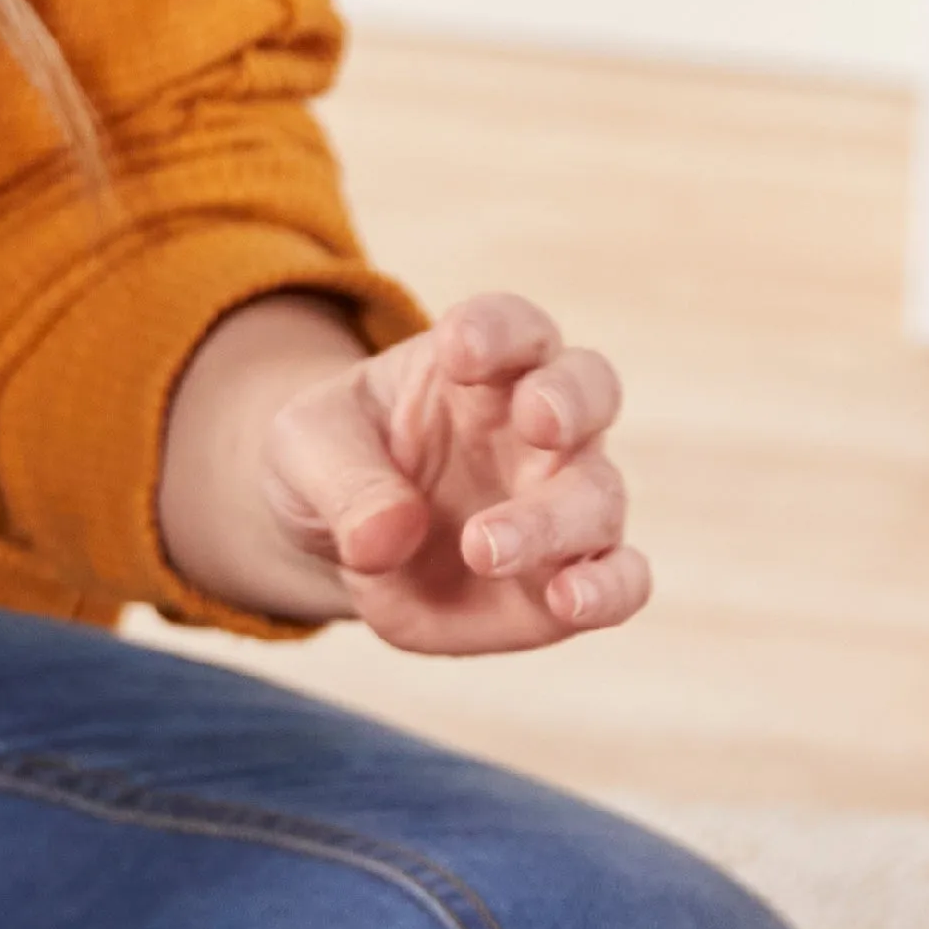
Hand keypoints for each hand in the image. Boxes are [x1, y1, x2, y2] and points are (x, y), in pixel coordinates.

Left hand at [250, 296, 647, 654]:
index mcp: (484, 366)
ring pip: (599, 494)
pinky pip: (621, 579)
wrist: (344, 542)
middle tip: (535, 420)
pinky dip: (607, 589)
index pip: (515, 327)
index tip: (458, 349)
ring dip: (554, 519)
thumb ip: (343, 480)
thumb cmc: (337, 464)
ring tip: (482, 548)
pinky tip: (568, 601)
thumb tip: (387, 538)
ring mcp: (562, 504)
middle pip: (588, 392)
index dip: (498, 330)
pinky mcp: (566, 576)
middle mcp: (543, 428)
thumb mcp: (307, 449)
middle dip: (568, 401)